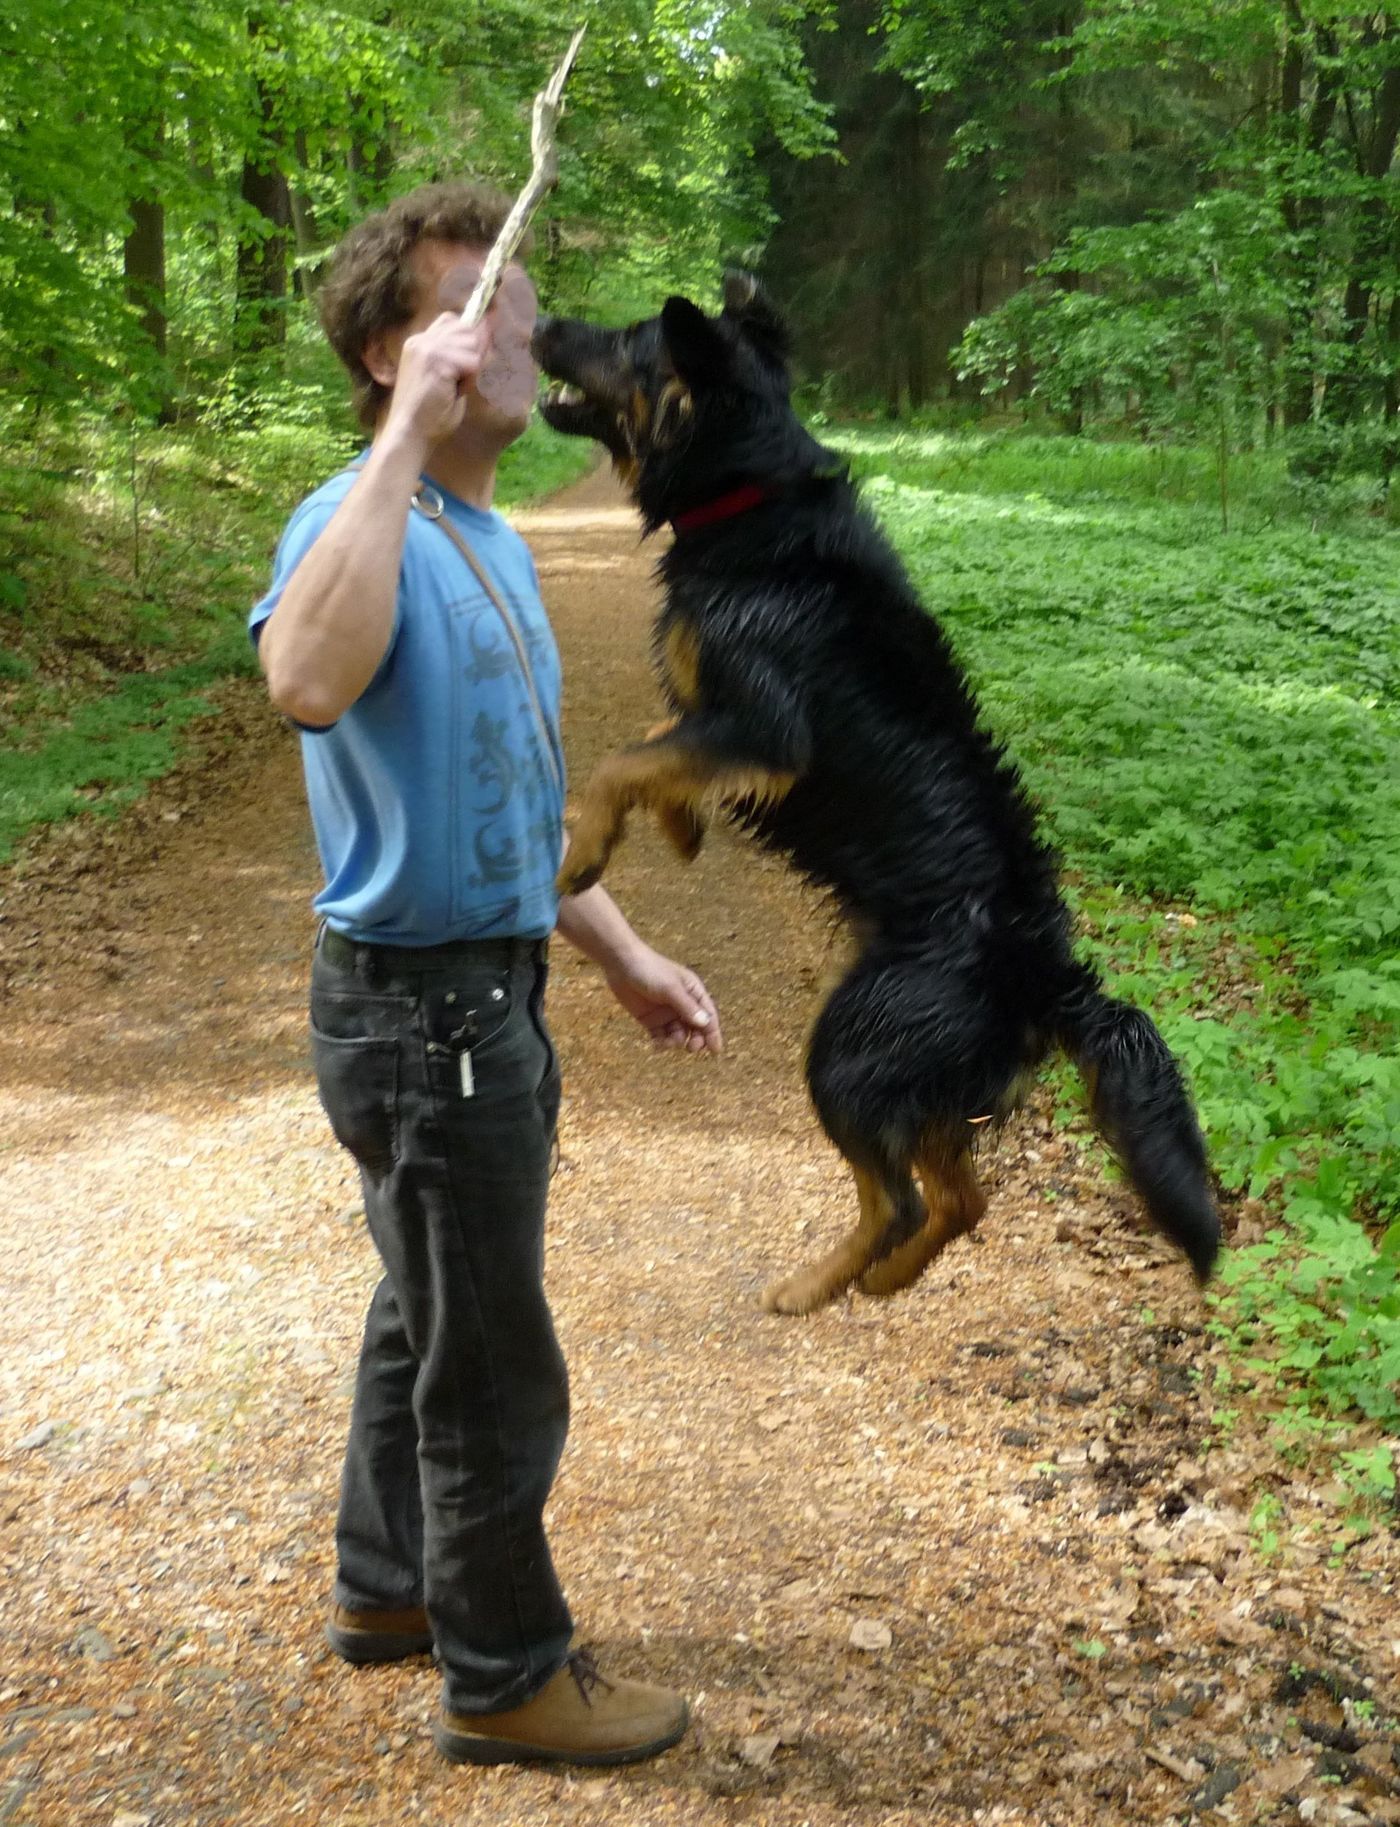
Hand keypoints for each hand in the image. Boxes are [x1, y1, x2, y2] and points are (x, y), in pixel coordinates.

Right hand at [383, 313, 492, 450]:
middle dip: (471, 356)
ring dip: (470, 371)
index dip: (466, 338)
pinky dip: (468, 382)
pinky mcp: (435, 360)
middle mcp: (420, 340)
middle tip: (455, 383)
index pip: (452, 320)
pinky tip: (451, 394)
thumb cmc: (430, 414)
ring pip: (472, 346)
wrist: (411, 434)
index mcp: (418, 342)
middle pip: (467, 329)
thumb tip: (487, 329)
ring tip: (451, 390)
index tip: (466, 364)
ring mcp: (426, 348)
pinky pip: (472, 363)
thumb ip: (462, 355)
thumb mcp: (448, 378)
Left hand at [605, 946, 722, 1053]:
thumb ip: (687, 1007)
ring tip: (667, 1042)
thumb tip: (705, 1024)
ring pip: (678, 1034)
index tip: (715, 1050)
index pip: (708, 1015)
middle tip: (691, 1047)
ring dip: (675, 1041)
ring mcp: (666, 1013)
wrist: (621, 963)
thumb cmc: (650, 970)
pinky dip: (660, 1042)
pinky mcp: (650, 1019)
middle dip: (695, 1039)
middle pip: (695, 1028)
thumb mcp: (671, 988)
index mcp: (693, 992)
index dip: (713, 1032)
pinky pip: (660, 1036)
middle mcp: (683, 1004)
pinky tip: (656, 1044)